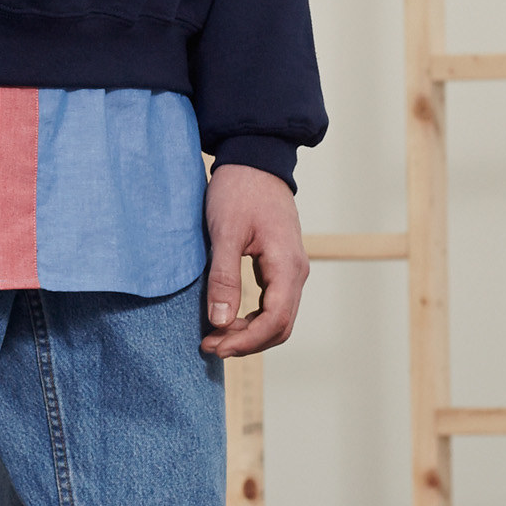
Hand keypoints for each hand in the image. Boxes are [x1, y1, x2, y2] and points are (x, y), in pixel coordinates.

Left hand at [200, 164, 308, 358]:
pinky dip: (252, 319)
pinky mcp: (281, 266)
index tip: (215, 346)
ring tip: (215, 336)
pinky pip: (273, 304)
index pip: (275, 321)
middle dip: (246, 342)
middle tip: (209, 345)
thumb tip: (220, 322)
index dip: (245, 341)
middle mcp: (296, 272)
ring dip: (249, 333)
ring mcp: (291, 269)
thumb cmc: (239, 191)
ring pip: (278, 318)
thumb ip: (223, 278)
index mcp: (287, 265)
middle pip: (280, 326)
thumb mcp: (225, 233)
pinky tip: (227, 319)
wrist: (255, 159)